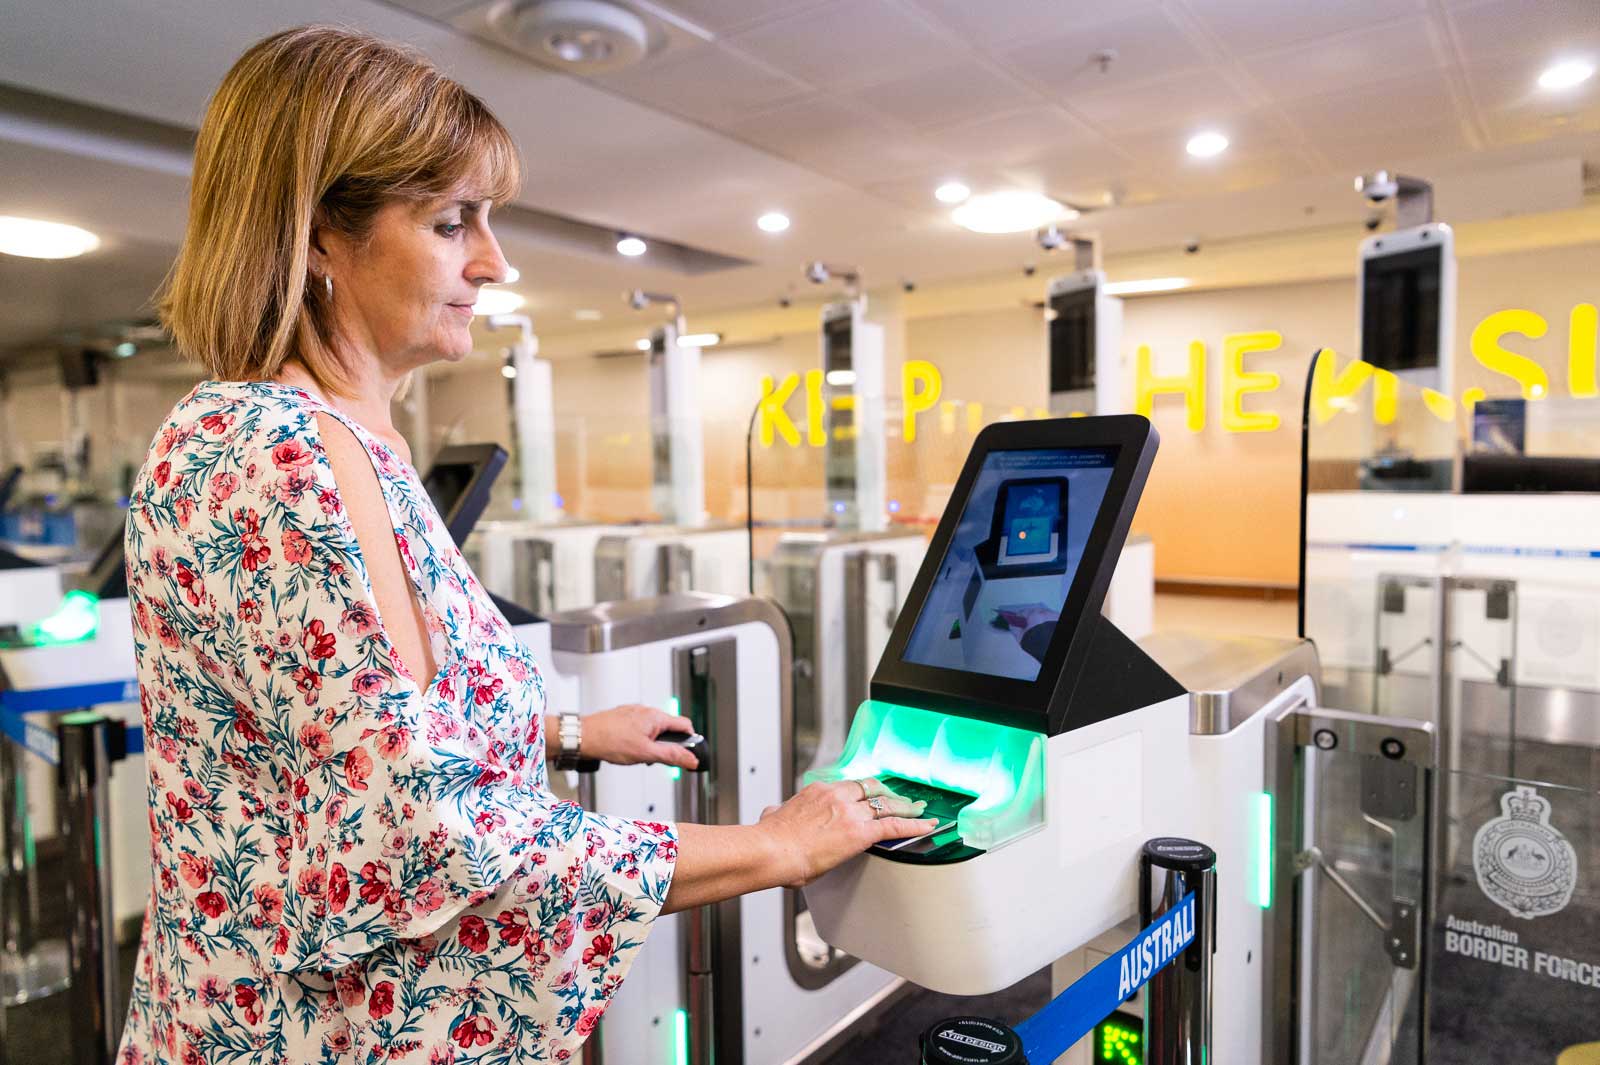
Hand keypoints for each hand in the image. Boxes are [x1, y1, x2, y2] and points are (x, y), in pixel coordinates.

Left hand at [579, 704, 700, 770]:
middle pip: (668, 729)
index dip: (690, 741)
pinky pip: (639, 728)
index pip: (685, 725)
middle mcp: (647, 711)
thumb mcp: (646, 753)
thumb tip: (691, 759)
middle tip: (656, 758)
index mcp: (656, 717)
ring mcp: (634, 712)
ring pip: (653, 729)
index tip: (687, 754)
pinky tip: (627, 748)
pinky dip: (639, 739)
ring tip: (638, 755)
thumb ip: (671, 756)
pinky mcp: (624, 716)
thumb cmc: (610, 741)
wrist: (584, 737)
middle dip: (666, 745)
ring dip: (652, 744)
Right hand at [757, 778, 938, 888]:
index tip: (870, 793)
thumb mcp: (773, 816)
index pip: (848, 786)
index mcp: (817, 791)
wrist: (772, 850)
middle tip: (901, 798)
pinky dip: (915, 824)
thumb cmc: (770, 840)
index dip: (863, 791)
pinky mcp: (859, 832)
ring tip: (920, 809)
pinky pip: (895, 825)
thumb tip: (773, 813)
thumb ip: (778, 812)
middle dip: (888, 793)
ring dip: (906, 807)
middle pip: (871, 789)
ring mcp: (850, 812)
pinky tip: (927, 825)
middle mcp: (836, 796)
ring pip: (886, 804)